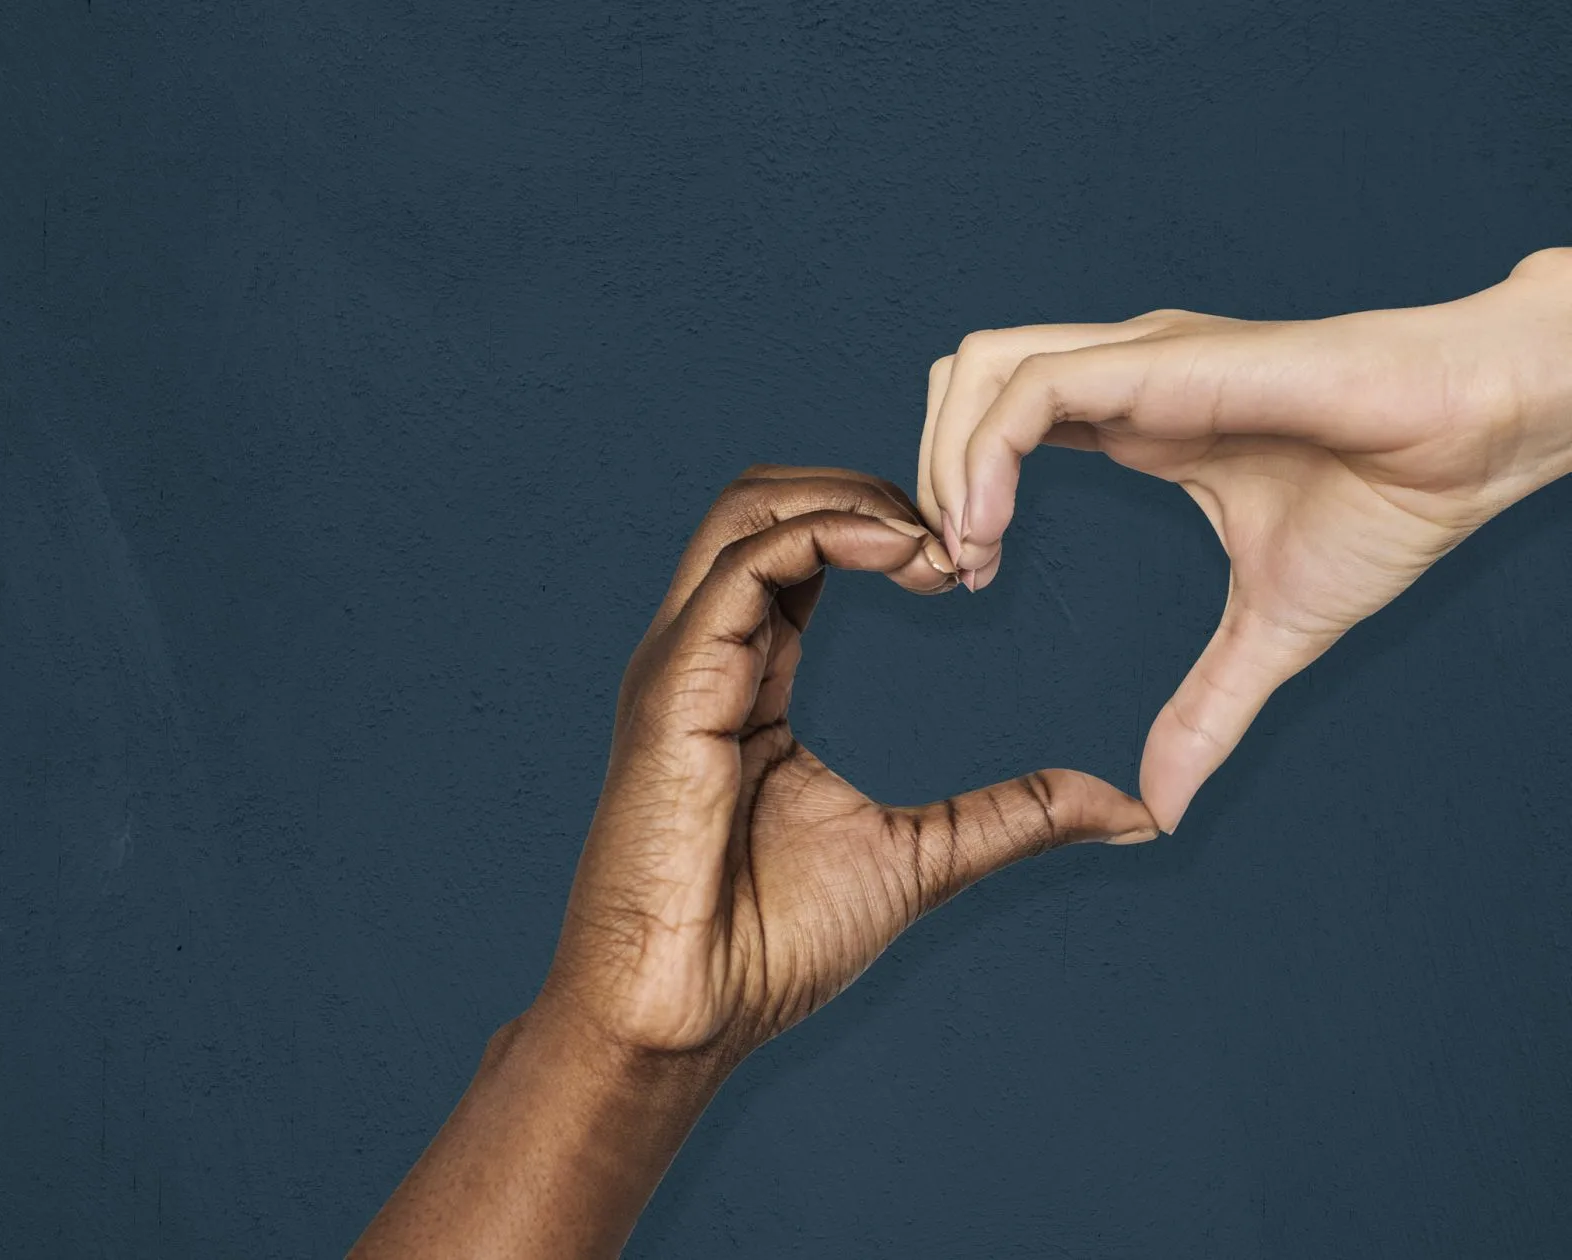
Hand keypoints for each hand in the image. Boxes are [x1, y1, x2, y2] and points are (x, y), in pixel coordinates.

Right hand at [353, 466, 1156, 1259]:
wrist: (686, 1011)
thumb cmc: (770, 944)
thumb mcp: (922, 858)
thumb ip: (1013, 816)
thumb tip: (1131, 810)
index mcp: (748, 675)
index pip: (802, 548)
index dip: (887, 528)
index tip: (970, 566)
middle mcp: (707, 650)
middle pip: (769, 501)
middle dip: (870, 488)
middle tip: (963, 536)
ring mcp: (684, 658)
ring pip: (750, 507)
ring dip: (852, 496)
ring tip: (936, 541)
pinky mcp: (673, 680)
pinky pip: (747, 562)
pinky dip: (829, 532)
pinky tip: (904, 554)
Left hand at [918, 247, 1571, 831]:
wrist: (1482, 437)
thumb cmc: (1394, 502)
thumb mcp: (1272, 628)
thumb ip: (1207, 709)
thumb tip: (1161, 806)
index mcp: (1133, 418)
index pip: (995, 423)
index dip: (956, 495)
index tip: (965, 582)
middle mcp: (1122, 374)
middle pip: (964, 380)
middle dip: (925, 469)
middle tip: (946, 570)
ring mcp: (1141, 357)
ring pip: (981, 364)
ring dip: (945, 458)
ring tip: (966, 554)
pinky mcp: (1170, 358)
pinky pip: (1036, 386)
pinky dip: (987, 452)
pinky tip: (992, 531)